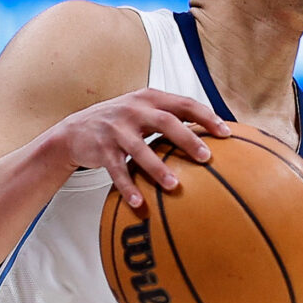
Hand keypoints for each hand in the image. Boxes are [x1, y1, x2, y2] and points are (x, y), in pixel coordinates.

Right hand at [46, 89, 227, 208]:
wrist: (76, 129)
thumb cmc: (121, 123)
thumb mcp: (144, 111)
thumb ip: (172, 118)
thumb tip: (211, 136)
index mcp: (150, 99)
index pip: (183, 103)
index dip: (206, 117)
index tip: (226, 134)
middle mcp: (134, 110)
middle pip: (166, 121)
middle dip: (188, 139)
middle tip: (206, 157)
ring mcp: (117, 129)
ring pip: (140, 148)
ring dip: (158, 168)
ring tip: (174, 185)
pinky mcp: (102, 149)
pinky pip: (117, 170)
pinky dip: (128, 187)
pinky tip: (139, 203)